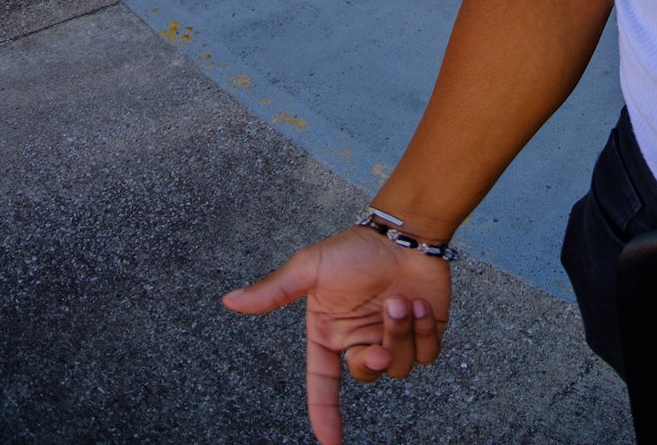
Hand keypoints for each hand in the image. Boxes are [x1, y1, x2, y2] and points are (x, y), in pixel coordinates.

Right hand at [224, 226, 452, 444]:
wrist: (403, 231)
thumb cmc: (355, 249)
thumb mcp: (310, 268)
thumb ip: (274, 291)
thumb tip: (229, 300)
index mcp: (330, 334)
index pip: (322, 382)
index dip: (324, 413)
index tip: (330, 441)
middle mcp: (360, 341)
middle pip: (366, 375)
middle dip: (374, 356)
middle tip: (386, 315)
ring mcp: (393, 338)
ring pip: (399, 366)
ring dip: (402, 331)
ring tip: (402, 298)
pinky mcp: (424, 332)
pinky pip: (427, 354)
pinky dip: (425, 331)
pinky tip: (422, 303)